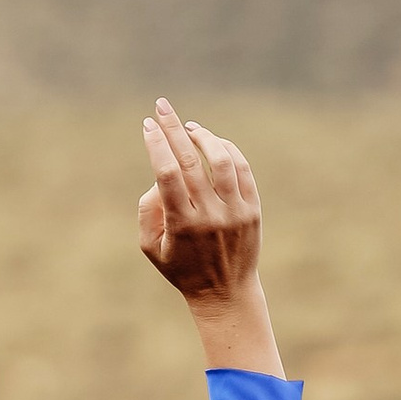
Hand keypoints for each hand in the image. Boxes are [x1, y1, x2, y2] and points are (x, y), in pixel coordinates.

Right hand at [136, 99, 283, 375]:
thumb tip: (159, 177)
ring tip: (189, 127)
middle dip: (173, 128)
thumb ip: (147, 211)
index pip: (168, 174)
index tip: (148, 125)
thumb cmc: (182, 268)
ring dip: (203, 137)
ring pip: (222, 159)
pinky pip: (242, 169)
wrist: (225, 293)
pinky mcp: (253, 209)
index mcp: (182, 224)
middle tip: (162, 106)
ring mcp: (235, 211)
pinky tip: (213, 143)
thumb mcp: (151, 248)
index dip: (157, 145)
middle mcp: (210, 215)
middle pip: (191, 160)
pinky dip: (227, 150)